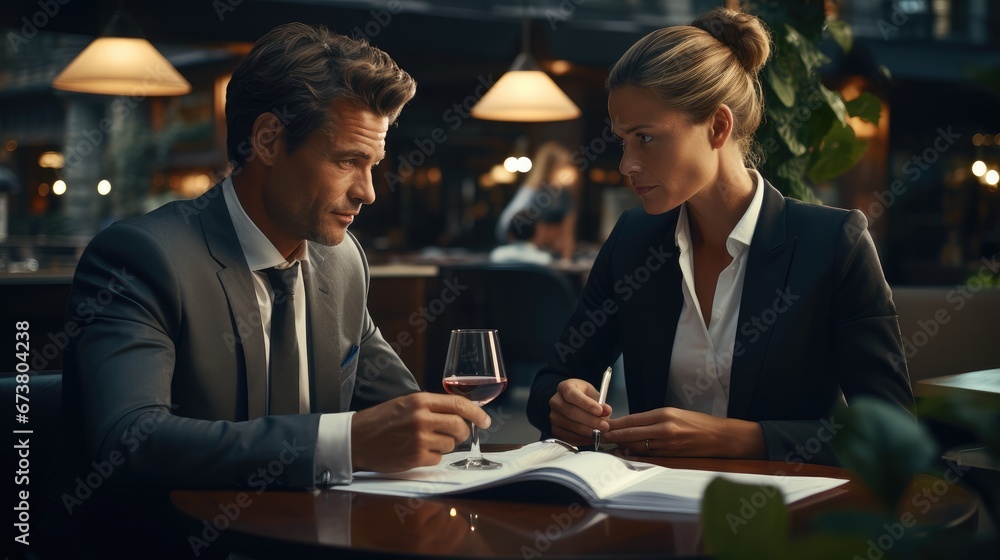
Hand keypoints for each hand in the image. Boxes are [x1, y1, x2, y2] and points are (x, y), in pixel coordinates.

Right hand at [351, 392, 490, 471]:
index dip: (476, 413)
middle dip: (462, 433)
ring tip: (426, 442)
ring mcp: (419, 438)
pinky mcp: (415, 457)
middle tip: (457, 436)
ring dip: (444, 446)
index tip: (485, 420)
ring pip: (451, 444)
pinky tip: (417, 452)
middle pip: (459, 426)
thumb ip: (431, 406)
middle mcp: (421, 417)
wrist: (356, 439)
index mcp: (419, 400)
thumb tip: (460, 412)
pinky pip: (438, 459)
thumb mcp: (405, 404)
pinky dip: (432, 458)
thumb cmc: (380, 421)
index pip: (458, 404)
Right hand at [548, 378, 611, 446]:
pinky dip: (581, 439)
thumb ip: (601, 403)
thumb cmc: (586, 398)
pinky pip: (567, 436)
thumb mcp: (594, 395)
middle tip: (605, 426)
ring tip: (601, 432)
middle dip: (590, 420)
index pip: (572, 394)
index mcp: (564, 387)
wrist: (575, 405)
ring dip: (587, 431)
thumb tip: (606, 410)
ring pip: (570, 425)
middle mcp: (555, 401)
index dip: (586, 404)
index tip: (600, 411)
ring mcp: (553, 416)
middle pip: (571, 412)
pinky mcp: (554, 429)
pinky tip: (592, 438)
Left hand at [602, 407, 764, 458]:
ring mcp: (667, 444)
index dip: (615, 423)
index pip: (632, 419)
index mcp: (664, 414)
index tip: (602, 424)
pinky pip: (648, 455)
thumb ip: (653, 419)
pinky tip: (626, 452)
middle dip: (613, 436)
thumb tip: (632, 424)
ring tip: (609, 445)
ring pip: (636, 446)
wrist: (720, 437)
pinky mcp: (670, 456)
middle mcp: (663, 429)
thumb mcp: (675, 413)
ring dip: (622, 446)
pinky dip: (635, 453)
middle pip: (630, 433)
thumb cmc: (697, 422)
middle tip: (598, 437)